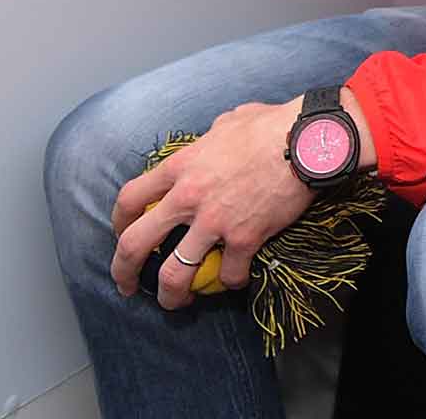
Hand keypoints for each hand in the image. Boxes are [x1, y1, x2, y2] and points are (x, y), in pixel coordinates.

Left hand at [110, 99, 311, 309]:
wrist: (307, 140)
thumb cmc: (271, 124)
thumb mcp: (229, 122)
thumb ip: (210, 136)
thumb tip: (213, 138)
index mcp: (180, 166)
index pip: (130, 198)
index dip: (118, 221)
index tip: (122, 233)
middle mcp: (188, 197)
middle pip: (135, 243)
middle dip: (124, 271)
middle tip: (127, 285)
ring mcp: (214, 221)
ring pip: (174, 273)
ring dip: (170, 295)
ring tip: (174, 303)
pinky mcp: (244, 238)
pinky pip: (228, 274)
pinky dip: (231, 281)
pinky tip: (236, 279)